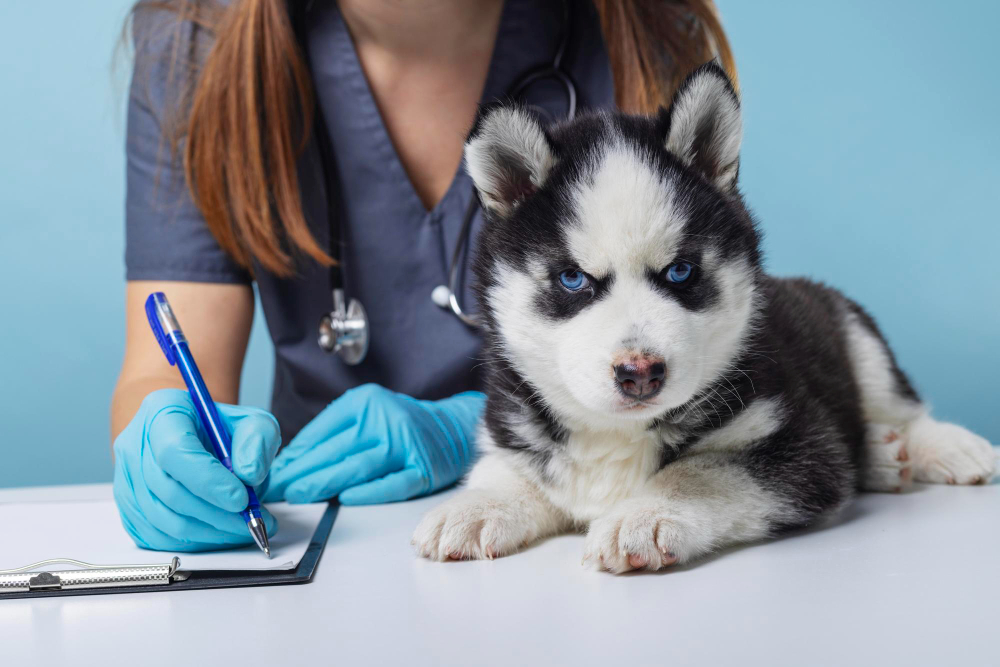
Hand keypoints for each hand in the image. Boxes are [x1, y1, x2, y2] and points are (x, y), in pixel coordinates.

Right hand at [113, 389, 280, 550]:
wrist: (192, 435)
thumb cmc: (220, 428)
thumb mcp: (251, 421)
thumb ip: (257, 439)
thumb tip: (249, 474)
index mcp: (162, 412)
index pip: (174, 451)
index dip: (208, 480)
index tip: (242, 499)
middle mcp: (134, 445)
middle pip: (169, 491)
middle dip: (216, 514)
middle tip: (253, 522)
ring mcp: (126, 480)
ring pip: (163, 520)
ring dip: (209, 532)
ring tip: (243, 528)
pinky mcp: (129, 509)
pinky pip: (157, 537)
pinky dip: (194, 542)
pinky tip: (220, 533)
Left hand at [264, 384, 484, 504]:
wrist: (451, 428)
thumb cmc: (400, 426)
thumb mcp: (365, 416)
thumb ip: (331, 436)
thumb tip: (288, 464)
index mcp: (366, 403)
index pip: (322, 432)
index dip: (293, 455)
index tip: (269, 473)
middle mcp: (386, 420)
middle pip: (336, 449)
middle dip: (300, 471)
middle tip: (273, 489)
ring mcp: (406, 445)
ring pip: (358, 465)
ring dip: (324, 482)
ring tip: (297, 494)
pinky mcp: (423, 469)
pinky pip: (392, 483)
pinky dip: (369, 491)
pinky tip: (345, 498)